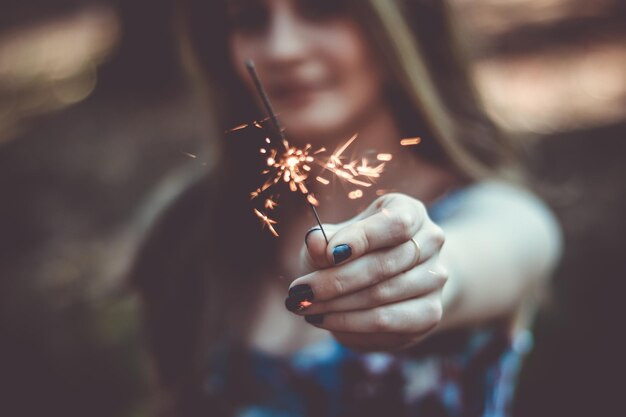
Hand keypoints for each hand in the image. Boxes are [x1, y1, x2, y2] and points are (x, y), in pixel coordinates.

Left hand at [285, 193, 447, 350]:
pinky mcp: (430, 313)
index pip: (396, 224)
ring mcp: (435, 279)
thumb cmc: (354, 251)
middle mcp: (431, 241)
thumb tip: (314, 241)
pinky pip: (388, 322)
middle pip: (384, 265)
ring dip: (337, 306)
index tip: (327, 254)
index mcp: (410, 212)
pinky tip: (324, 320)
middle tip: (299, 292)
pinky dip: (351, 324)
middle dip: (335, 281)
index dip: (361, 239)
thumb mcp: (335, 238)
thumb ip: (324, 239)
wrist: (389, 279)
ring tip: (304, 307)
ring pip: (382, 297)